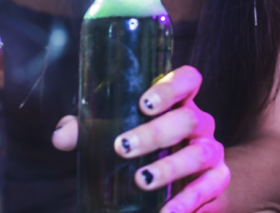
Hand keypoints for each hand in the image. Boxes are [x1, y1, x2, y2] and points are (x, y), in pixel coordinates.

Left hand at [53, 66, 229, 212]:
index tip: (144, 102)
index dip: (170, 86)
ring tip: (140, 180)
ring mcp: (211, 152)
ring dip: (170, 168)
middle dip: (155, 133)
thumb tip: (61, 137)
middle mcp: (200, 123)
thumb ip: (88, 130)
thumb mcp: (117, 132)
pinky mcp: (218, 181)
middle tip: (122, 147)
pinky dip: (188, 202)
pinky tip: (166, 212)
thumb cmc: (146, 147)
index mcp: (179, 102)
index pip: (187, 80)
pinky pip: (209, 188)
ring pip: (199, 154)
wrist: (192, 180)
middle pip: (187, 119)